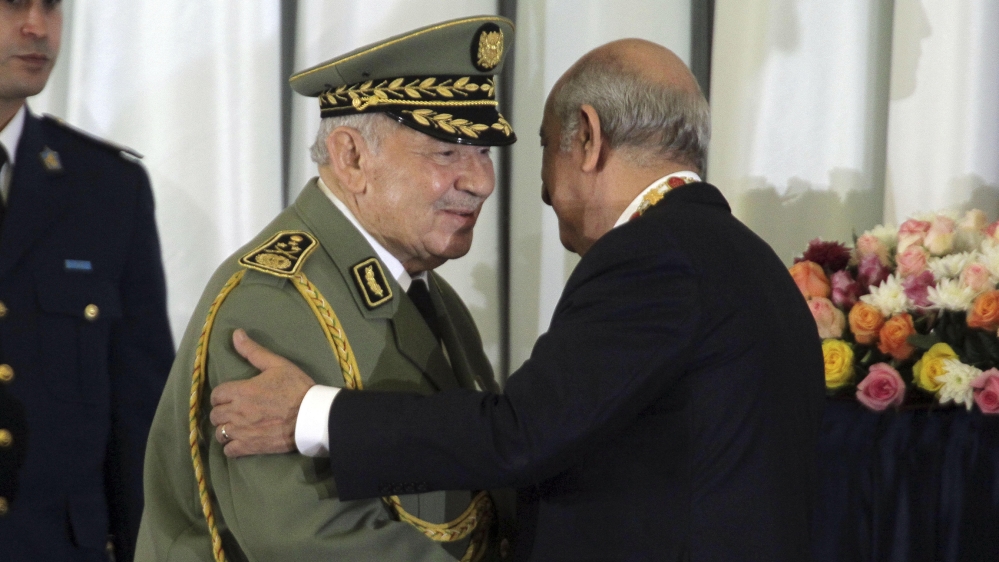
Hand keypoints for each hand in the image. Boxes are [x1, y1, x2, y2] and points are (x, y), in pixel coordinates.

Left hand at [209, 329, 314, 457]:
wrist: (312, 416)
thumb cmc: (296, 388)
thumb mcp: (277, 364)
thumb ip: (253, 351)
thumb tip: (236, 334)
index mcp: (241, 391)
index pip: (216, 394)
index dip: (222, 395)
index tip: (231, 395)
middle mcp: (237, 412)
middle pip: (215, 414)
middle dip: (222, 411)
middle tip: (234, 410)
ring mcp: (243, 431)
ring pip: (220, 433)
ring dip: (225, 429)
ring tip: (236, 426)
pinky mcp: (251, 447)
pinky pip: (229, 451)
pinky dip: (232, 447)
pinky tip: (240, 441)